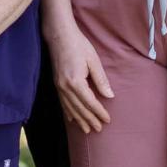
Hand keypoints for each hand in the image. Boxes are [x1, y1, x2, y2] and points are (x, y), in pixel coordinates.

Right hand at [46, 21, 113, 135]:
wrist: (59, 35)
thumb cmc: (79, 45)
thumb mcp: (94, 61)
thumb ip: (101, 80)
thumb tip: (109, 96)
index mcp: (76, 81)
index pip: (90, 102)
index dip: (99, 112)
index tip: (107, 120)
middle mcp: (65, 87)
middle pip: (80, 108)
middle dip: (90, 120)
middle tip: (99, 129)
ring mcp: (59, 86)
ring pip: (70, 108)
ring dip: (79, 120)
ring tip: (87, 130)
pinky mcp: (56, 84)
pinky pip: (63, 103)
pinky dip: (68, 113)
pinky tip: (72, 120)